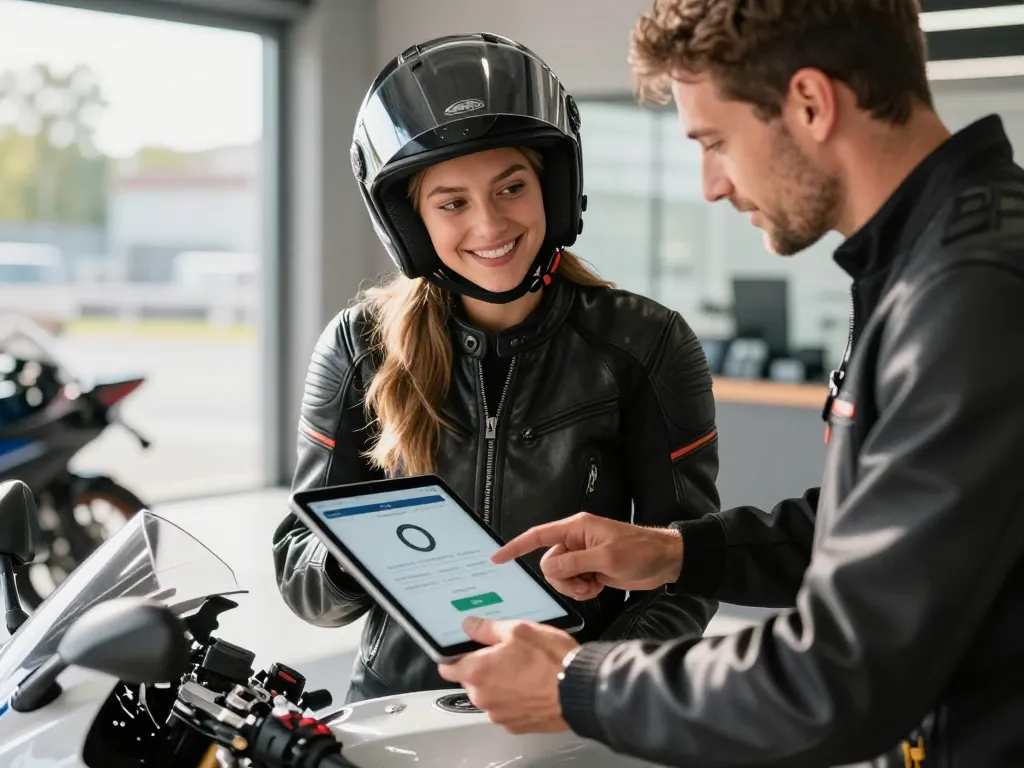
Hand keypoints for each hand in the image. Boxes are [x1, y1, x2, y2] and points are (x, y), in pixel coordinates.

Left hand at [437, 617, 578, 733]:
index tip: (465, 650)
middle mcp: (483, 697)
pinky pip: (506, 709)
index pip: (447, 667)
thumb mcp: (518, 630)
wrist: (579, 689)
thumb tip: (469, 625)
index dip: (454, 656)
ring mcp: (499, 714)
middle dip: (484, 668)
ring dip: (500, 684)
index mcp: (477, 672)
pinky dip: (514, 699)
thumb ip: (487, 629)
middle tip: (507, 654)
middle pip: (471, 681)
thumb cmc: (551, 660)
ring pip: (490, 695)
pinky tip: (531, 686)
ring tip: (524, 670)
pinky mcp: (515, 725)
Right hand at [492, 512, 683, 599]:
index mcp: (576, 529)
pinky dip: (582, 590)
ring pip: (560, 577)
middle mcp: (576, 541)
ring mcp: (583, 556)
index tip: (497, 557)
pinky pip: (573, 584)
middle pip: (549, 564)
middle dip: (562, 578)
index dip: (516, 546)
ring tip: (594, 585)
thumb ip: (574, 564)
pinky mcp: (590, 569)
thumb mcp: (606, 558)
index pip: (538, 536)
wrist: (665, 561)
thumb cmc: (641, 551)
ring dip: (573, 586)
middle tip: (584, 581)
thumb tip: (548, 569)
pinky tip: (598, 587)